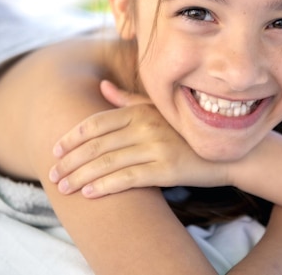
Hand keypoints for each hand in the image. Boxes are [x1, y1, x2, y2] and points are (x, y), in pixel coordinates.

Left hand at [48, 80, 228, 197]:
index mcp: (142, 110)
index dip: (73, 137)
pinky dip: (106, 185)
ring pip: (108, 162)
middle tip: (52, 174)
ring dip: (81, 176)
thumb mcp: (161, 110)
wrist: (229, 153)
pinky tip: (89, 193)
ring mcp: (156, 147)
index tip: (55, 149)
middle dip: (70, 160)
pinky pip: (129, 178)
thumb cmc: (190, 131)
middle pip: (97, 144)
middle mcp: (146, 126)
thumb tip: (102, 87)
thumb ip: (130, 101)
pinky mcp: (167, 169)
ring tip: (63, 187)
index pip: (98, 122)